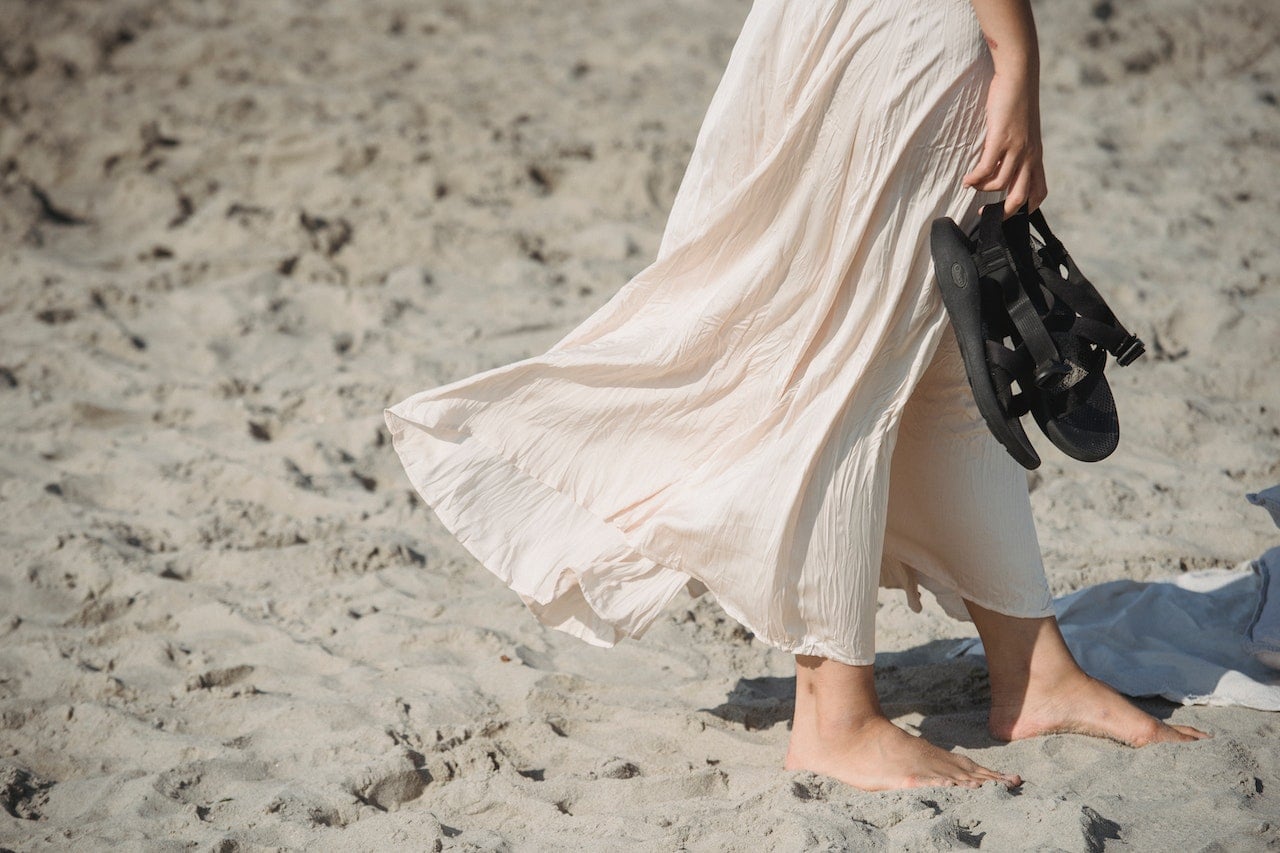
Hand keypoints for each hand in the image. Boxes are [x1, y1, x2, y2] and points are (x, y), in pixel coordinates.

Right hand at [962, 69, 1047, 217]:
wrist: (1019, 76)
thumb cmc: (1018, 101)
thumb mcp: (1023, 131)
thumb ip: (1016, 150)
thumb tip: (999, 167)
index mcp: (1036, 156)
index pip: (1039, 192)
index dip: (1026, 209)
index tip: (1008, 213)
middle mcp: (1029, 156)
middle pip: (1021, 196)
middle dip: (1002, 211)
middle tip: (985, 213)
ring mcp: (1016, 148)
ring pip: (1000, 184)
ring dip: (982, 189)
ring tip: (972, 185)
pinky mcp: (1001, 139)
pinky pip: (986, 169)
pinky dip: (974, 179)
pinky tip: (967, 179)